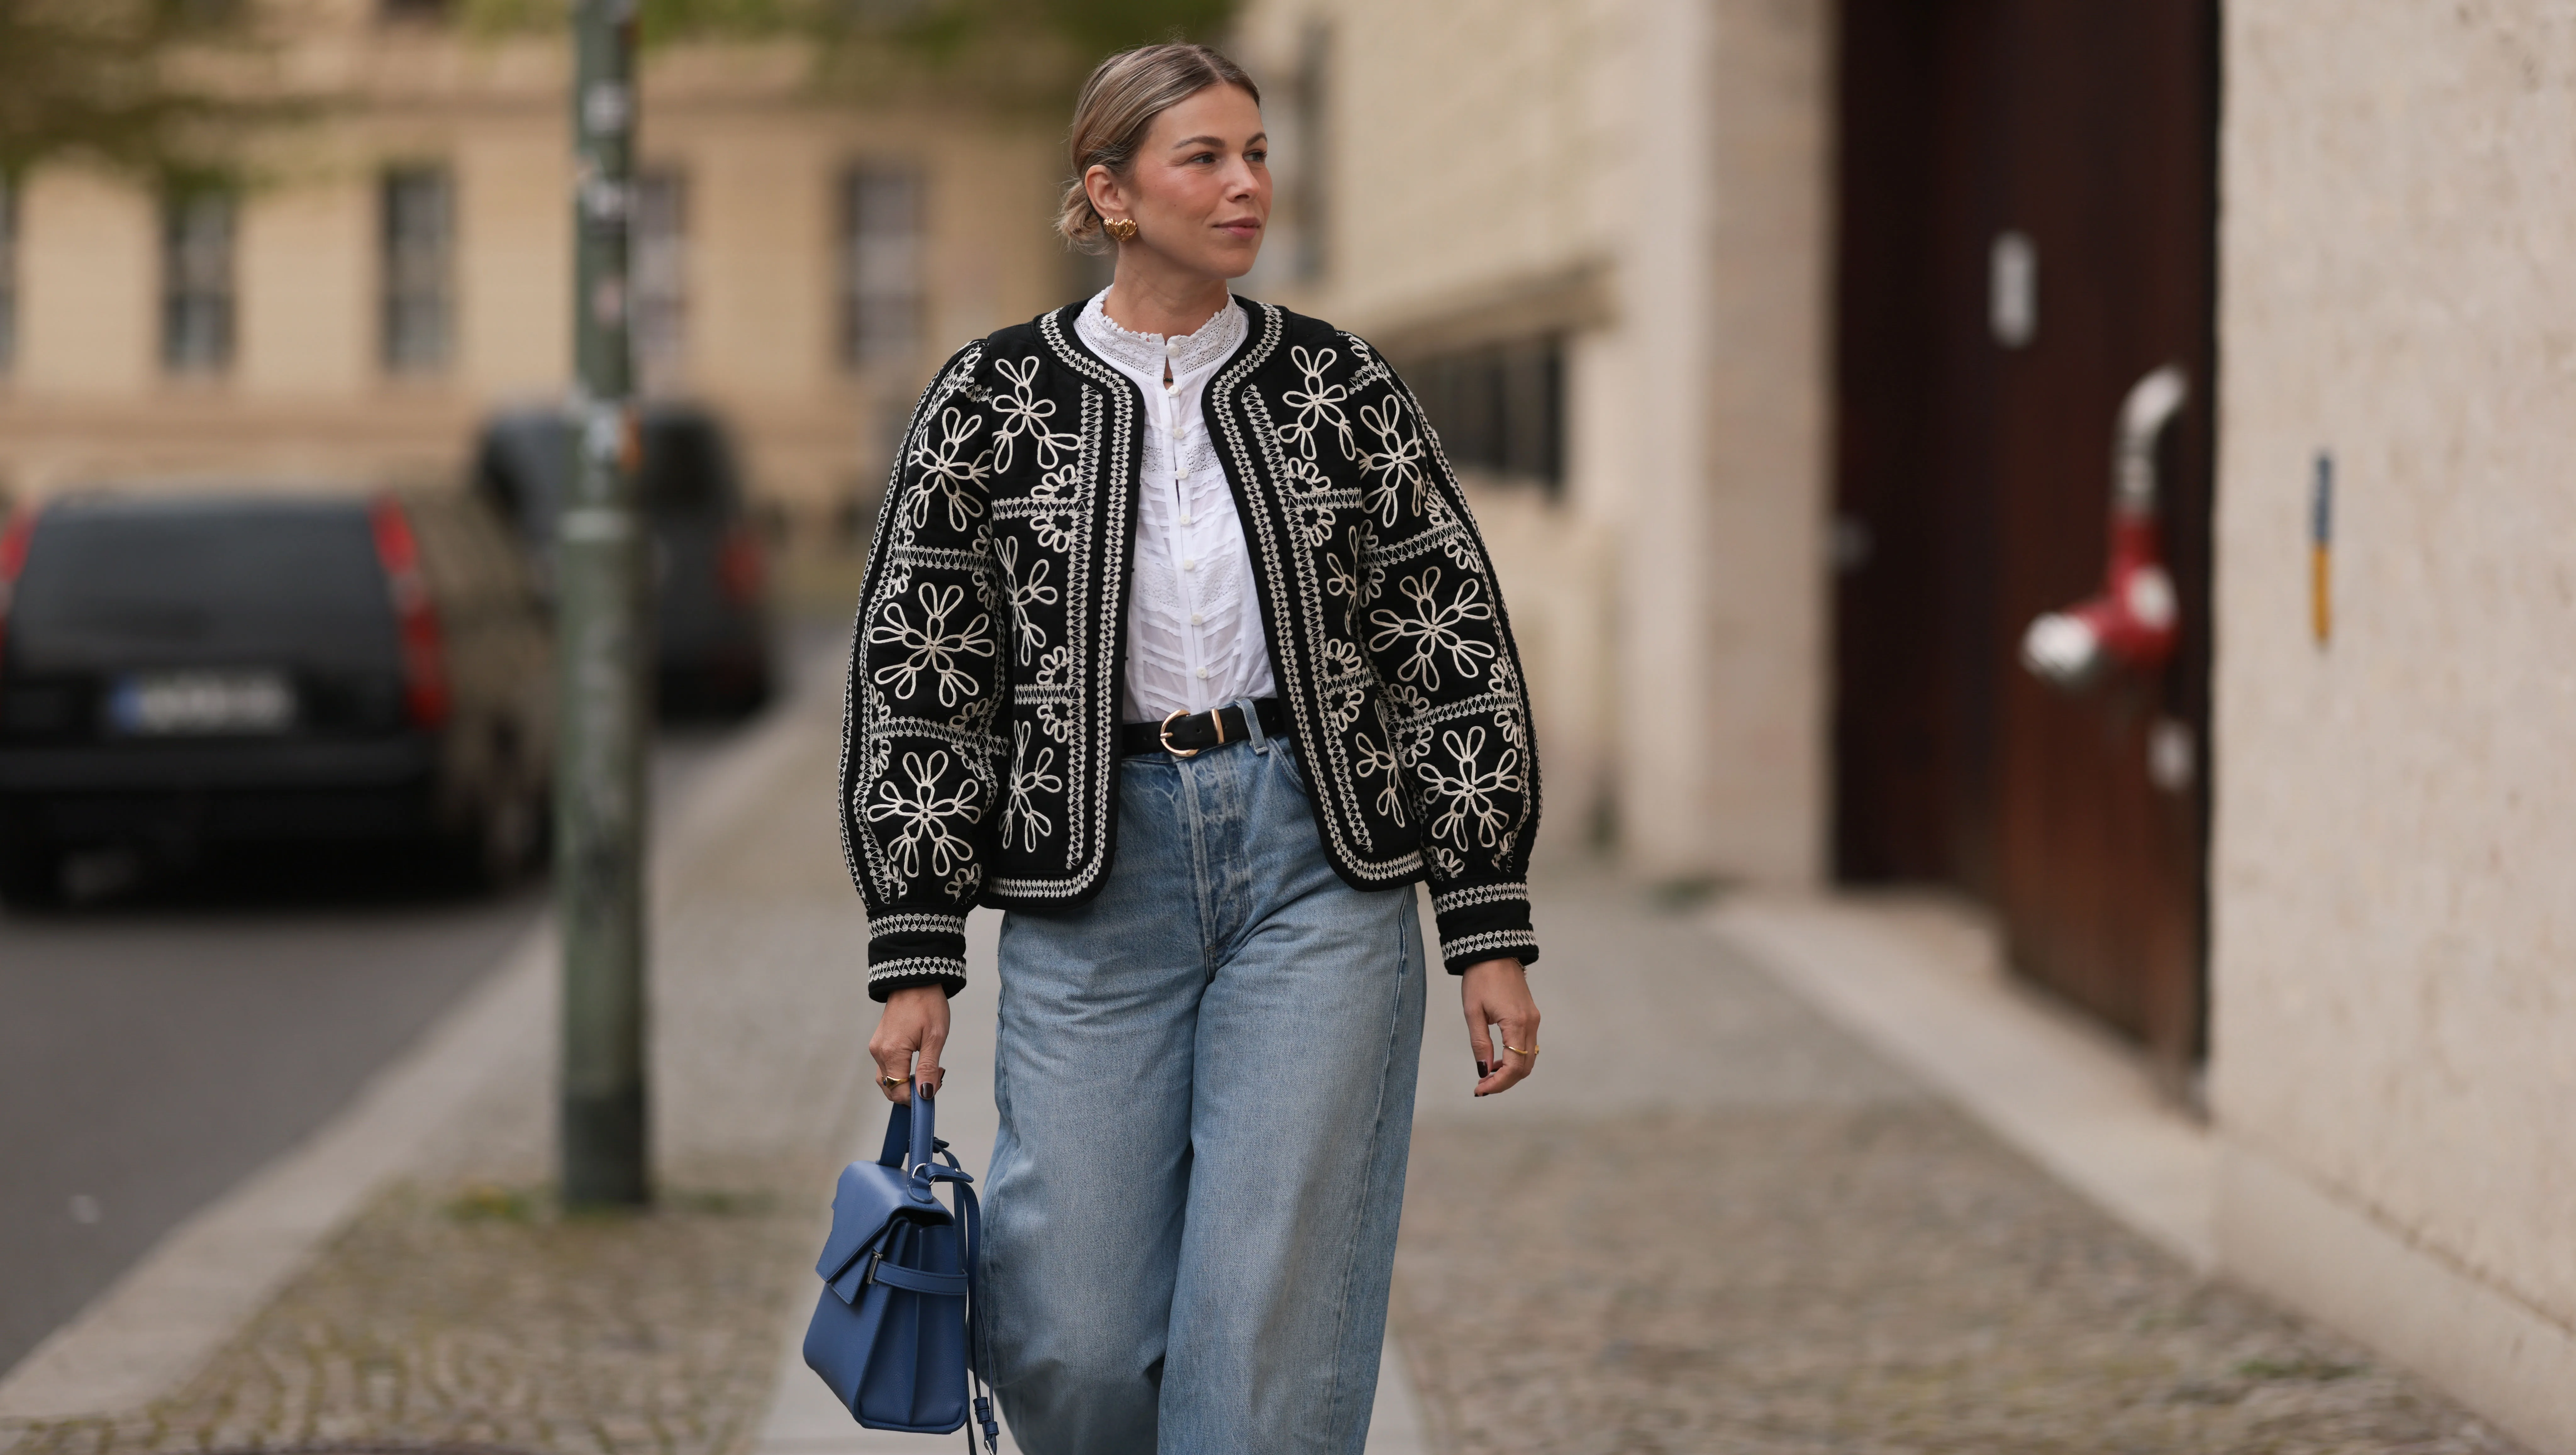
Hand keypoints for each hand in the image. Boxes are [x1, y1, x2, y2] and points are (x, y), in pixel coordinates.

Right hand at [869, 985, 950, 1103]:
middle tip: (936, 1076)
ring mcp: (877, 1047)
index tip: (935, 1086)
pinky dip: (901, 1071)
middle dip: (912, 1090)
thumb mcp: (935, 1037)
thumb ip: (928, 1068)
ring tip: (930, 1069)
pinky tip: (918, 1062)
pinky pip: (887, 1067)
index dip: (916, 1097)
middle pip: (891, 1088)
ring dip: (907, 1081)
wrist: (915, 981)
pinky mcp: (879, 1043)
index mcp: (892, 1052)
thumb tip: (924, 1094)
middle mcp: (879, 1052)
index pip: (898, 1091)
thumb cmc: (927, 1004)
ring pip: (889, 1079)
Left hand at [1461, 957, 1539, 1096]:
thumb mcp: (1473, 1012)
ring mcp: (1534, 1020)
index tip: (1480, 1089)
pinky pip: (1528, 1046)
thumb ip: (1480, 1043)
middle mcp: (1531, 1024)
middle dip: (1505, 1082)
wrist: (1494, 952)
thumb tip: (1483, 1070)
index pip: (1514, 1066)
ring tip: (1487, 1075)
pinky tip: (1498, 1060)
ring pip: (1529, 1059)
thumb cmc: (1480, 978)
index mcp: (1516, 1023)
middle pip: (1525, 1067)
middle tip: (1482, 1086)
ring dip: (1510, 1072)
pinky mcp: (1531, 1016)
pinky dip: (1515, 1059)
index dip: (1498, 1083)